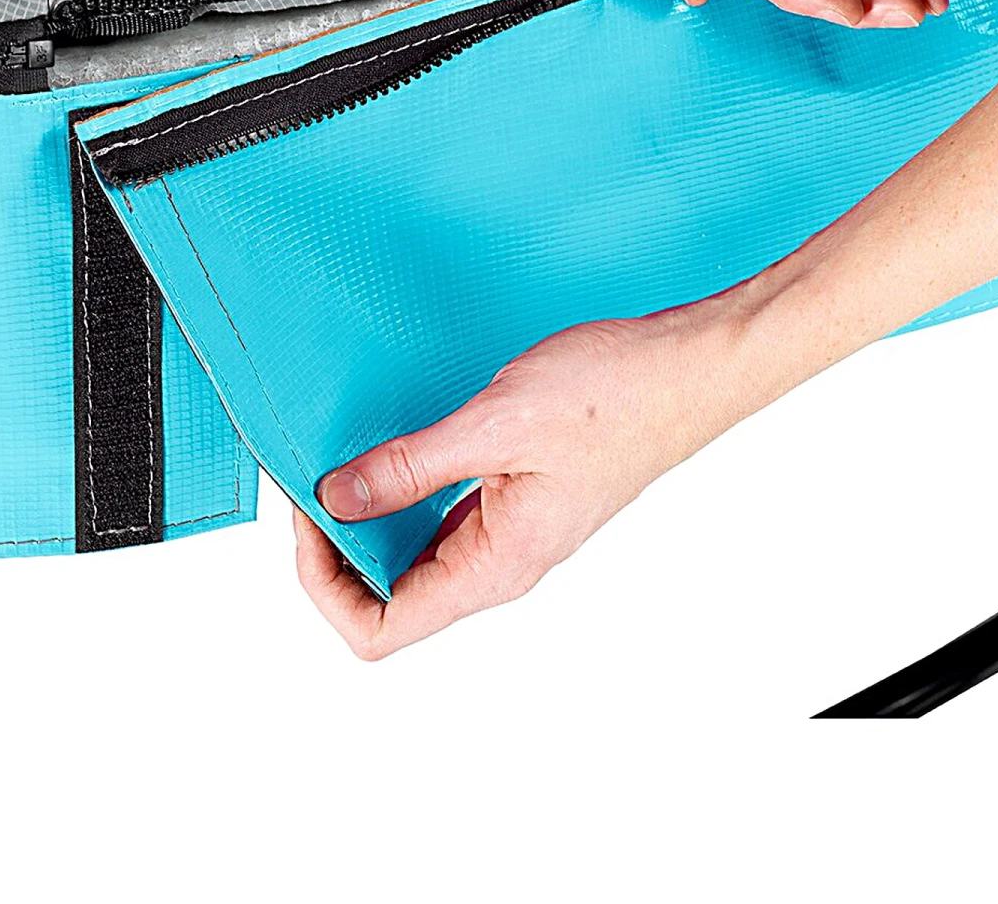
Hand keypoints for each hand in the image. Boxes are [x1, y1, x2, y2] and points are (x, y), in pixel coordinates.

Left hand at [294, 301, 768, 658]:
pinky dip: (400, 493)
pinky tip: (389, 450)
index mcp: (498, 565)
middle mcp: (501, 563)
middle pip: (387, 600)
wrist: (687, 368)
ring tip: (343, 461)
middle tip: (314, 478)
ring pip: (412, 558)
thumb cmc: (615, 395)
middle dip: (335, 550)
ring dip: (366, 520)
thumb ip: (411, 468)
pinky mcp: (516, 498)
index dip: (325, 583)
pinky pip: (440, 520)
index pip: (382, 629)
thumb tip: (335, 502)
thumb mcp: (495, 424)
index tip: (309, 511)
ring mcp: (509, 532)